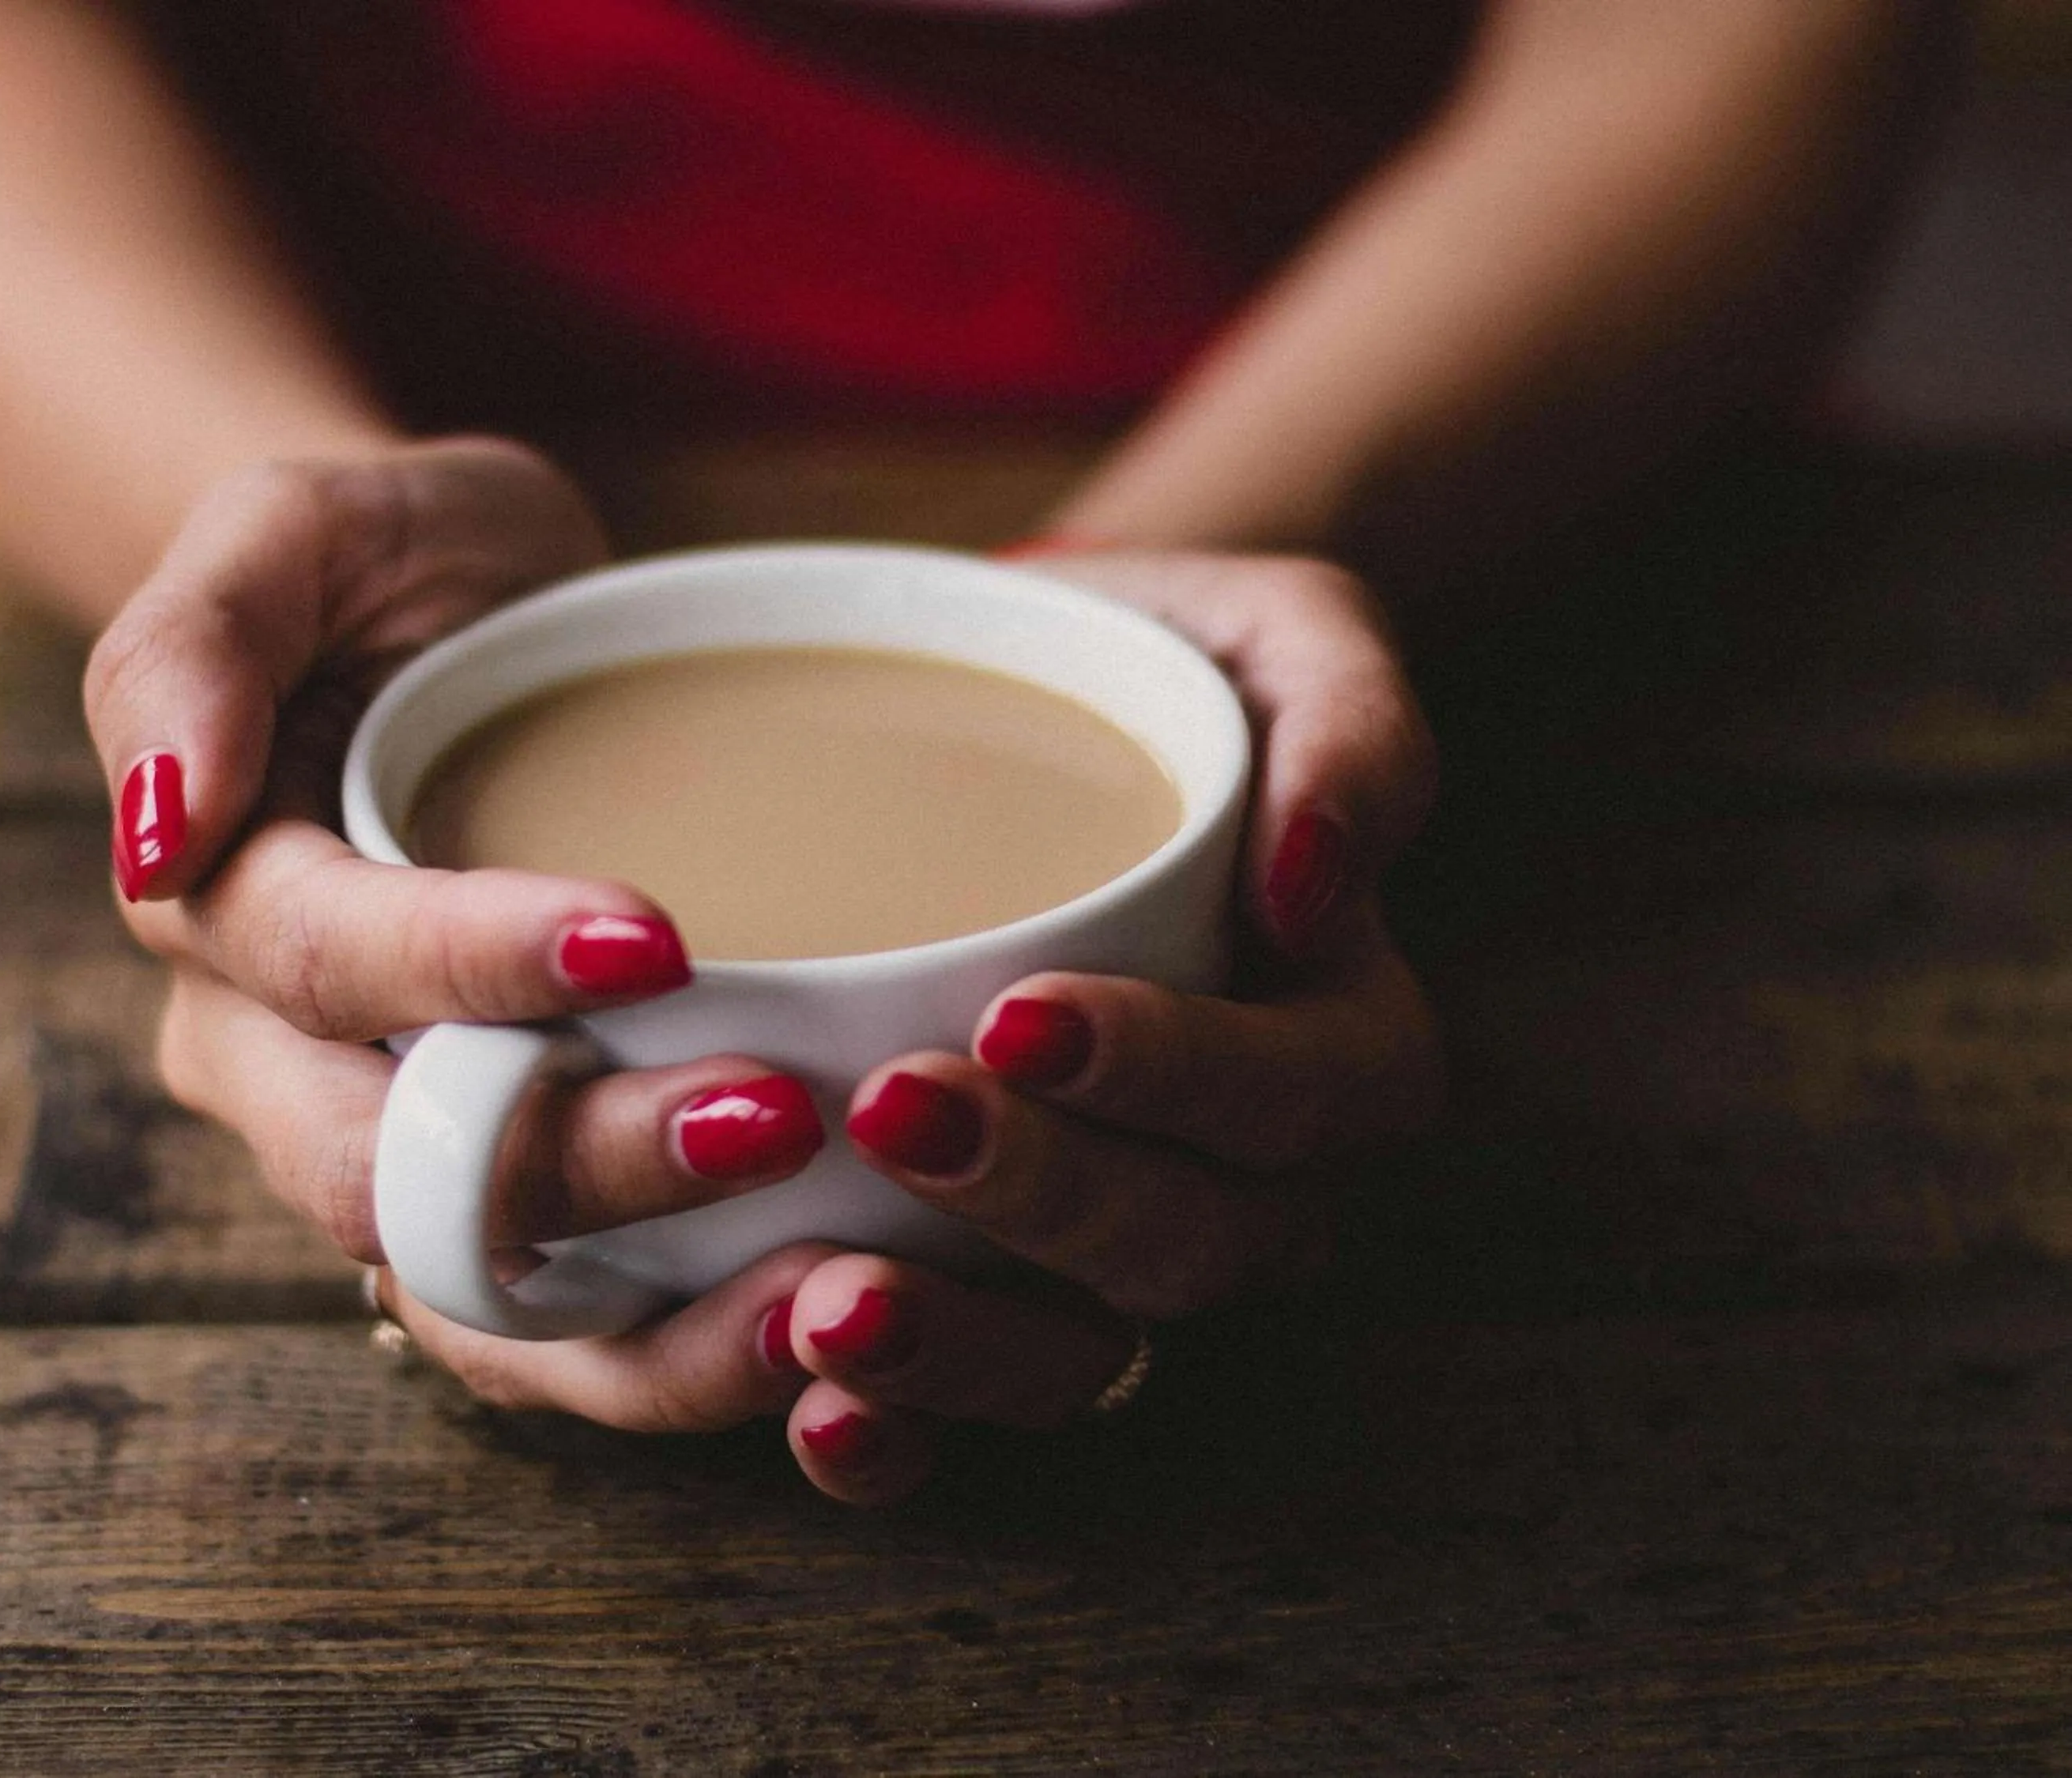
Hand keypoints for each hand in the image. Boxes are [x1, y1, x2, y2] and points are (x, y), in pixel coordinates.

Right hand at [84, 439, 837, 1417]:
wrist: (477, 633)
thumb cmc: (390, 569)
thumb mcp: (292, 529)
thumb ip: (192, 643)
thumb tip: (158, 827)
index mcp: (221, 912)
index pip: (325, 966)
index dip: (474, 964)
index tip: (657, 936)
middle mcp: (286, 1069)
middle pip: (401, 1173)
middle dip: (587, 1166)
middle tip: (777, 1116)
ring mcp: (402, 1151)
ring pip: (482, 1306)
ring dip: (650, 1332)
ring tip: (830, 1295)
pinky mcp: (522, 1201)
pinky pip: (572, 1332)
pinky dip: (687, 1358)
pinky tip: (827, 1329)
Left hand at [771, 552, 1443, 1503]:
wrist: (1008, 723)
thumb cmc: (1155, 672)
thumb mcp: (1280, 634)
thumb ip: (1351, 724)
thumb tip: (1316, 882)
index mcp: (1339, 1039)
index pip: (1300, 1097)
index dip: (1177, 1077)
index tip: (1025, 1015)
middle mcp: (1250, 1177)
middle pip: (1191, 1243)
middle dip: (1049, 1200)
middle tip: (901, 1116)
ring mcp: (1124, 1248)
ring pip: (1085, 1352)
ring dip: (964, 1352)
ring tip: (832, 1307)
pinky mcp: (1001, 1281)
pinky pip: (978, 1391)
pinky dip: (902, 1429)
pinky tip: (811, 1405)